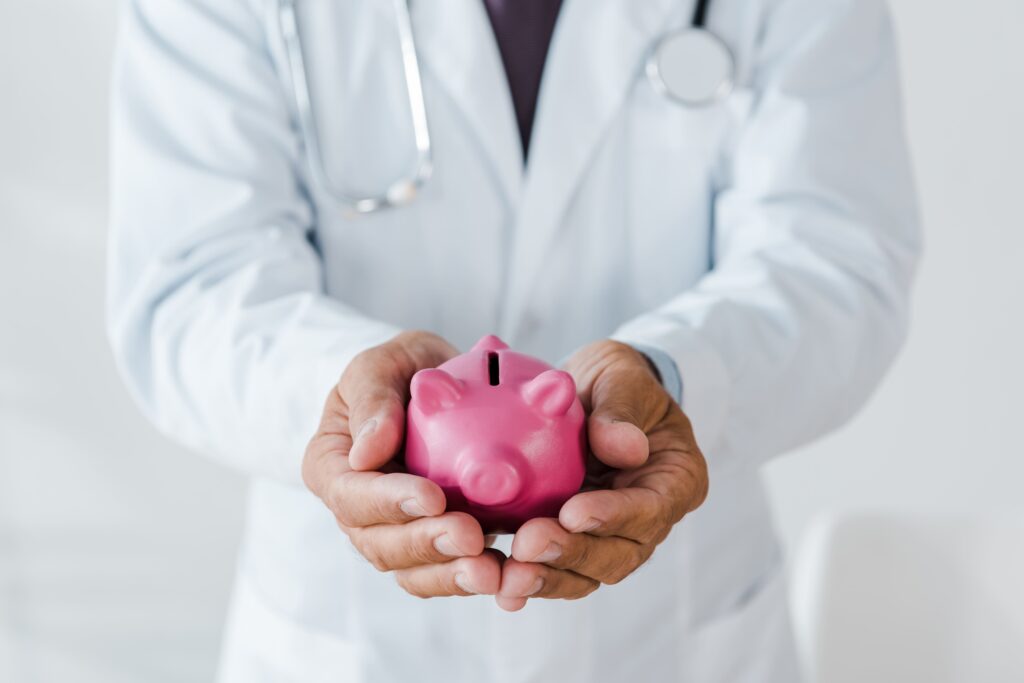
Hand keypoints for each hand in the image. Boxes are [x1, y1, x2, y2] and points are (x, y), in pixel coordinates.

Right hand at [303, 331, 501, 597]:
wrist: (438, 390)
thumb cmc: (403, 369)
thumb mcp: (384, 362)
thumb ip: (373, 396)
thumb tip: (366, 453)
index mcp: (331, 465)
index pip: (351, 495)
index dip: (389, 502)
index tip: (433, 496)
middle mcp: (356, 509)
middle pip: (380, 543)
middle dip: (425, 545)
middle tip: (471, 536)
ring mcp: (392, 532)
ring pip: (412, 570)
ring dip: (451, 575)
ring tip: (492, 572)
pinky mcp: (431, 546)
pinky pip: (445, 572)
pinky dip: (472, 578)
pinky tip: (507, 573)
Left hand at [496, 340, 708, 610]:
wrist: (593, 390)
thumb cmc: (616, 379)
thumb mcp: (622, 376)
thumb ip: (621, 409)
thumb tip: (627, 447)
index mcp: (676, 479)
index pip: (650, 507)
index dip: (613, 516)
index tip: (573, 512)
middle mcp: (650, 518)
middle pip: (620, 553)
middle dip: (573, 554)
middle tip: (528, 545)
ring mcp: (613, 534)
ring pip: (588, 571)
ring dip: (549, 576)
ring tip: (510, 578)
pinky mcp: (578, 539)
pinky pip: (559, 568)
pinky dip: (533, 579)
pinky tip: (503, 589)